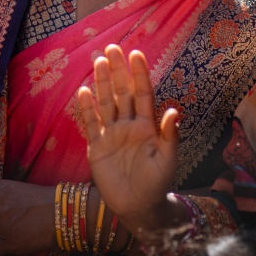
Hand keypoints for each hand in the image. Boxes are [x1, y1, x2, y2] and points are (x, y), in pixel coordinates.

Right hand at [78, 45, 177, 231]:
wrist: (138, 207)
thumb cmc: (157, 183)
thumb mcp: (168, 160)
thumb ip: (170, 136)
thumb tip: (173, 111)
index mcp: (147, 125)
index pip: (143, 93)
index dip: (140, 74)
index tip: (136, 53)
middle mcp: (128, 124)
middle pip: (122, 92)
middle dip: (118, 70)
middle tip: (112, 48)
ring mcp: (112, 134)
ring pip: (106, 103)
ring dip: (102, 83)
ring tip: (98, 61)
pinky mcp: (97, 147)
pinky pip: (90, 124)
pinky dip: (85, 109)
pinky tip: (82, 91)